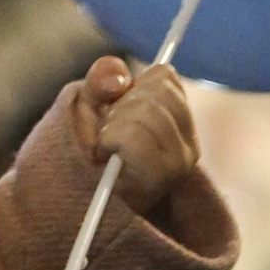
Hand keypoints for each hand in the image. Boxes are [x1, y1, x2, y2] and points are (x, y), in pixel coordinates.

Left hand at [71, 56, 197, 215]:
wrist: (81, 193)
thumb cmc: (90, 143)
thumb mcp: (93, 100)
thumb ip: (104, 77)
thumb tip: (120, 78)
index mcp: (179, 119)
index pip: (166, 77)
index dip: (136, 85)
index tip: (123, 105)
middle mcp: (188, 145)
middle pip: (155, 94)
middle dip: (122, 106)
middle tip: (112, 130)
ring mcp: (178, 165)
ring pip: (146, 113)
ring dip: (114, 124)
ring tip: (110, 144)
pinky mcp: (160, 181)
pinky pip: (134, 138)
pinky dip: (111, 139)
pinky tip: (109, 155)